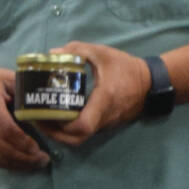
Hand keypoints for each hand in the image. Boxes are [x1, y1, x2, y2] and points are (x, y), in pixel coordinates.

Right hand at [0, 64, 48, 172]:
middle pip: (2, 148)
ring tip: (38, 164)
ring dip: (19, 164)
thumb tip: (47, 104)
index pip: (5, 129)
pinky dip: (10, 164)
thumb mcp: (6, 77)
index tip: (39, 148)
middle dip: (25, 158)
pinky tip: (24, 164)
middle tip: (44, 160)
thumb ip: (25, 89)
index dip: (23, 142)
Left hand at [38, 39, 154, 144]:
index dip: (61, 126)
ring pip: (80, 138)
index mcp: (103, 101)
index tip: (44, 114)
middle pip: (76, 139)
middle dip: (53, 133)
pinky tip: (60, 116)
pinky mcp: (106, 125)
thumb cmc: (126, 68)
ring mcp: (106, 124)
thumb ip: (77, 50)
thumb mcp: (102, 53)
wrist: (151, 83)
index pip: (82, 126)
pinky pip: (86, 133)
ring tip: (44, 119)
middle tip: (37, 119)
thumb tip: (52, 53)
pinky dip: (70, 130)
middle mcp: (104, 118)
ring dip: (60, 133)